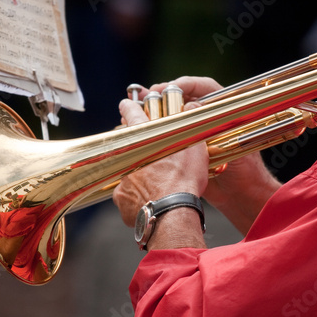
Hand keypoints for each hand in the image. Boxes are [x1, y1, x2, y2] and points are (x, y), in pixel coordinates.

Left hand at [113, 99, 208, 227]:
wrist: (173, 212)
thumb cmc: (185, 180)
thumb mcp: (195, 149)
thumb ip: (190, 127)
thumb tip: (192, 105)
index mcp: (144, 142)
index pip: (133, 117)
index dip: (129, 108)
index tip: (125, 104)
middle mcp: (128, 159)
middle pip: (131, 151)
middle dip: (142, 156)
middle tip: (157, 166)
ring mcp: (122, 180)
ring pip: (130, 177)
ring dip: (141, 182)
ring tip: (158, 191)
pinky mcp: (121, 200)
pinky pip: (128, 198)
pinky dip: (138, 201)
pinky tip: (151, 204)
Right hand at [128, 76, 280, 234]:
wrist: (240, 196)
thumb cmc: (245, 170)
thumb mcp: (231, 144)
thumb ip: (214, 126)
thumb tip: (193, 105)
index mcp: (225, 112)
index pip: (206, 88)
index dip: (189, 83)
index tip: (174, 86)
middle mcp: (208, 119)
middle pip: (185, 97)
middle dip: (165, 93)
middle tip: (149, 93)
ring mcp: (196, 132)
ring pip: (174, 114)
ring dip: (156, 109)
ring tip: (138, 107)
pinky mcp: (186, 147)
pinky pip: (169, 133)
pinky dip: (155, 129)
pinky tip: (141, 127)